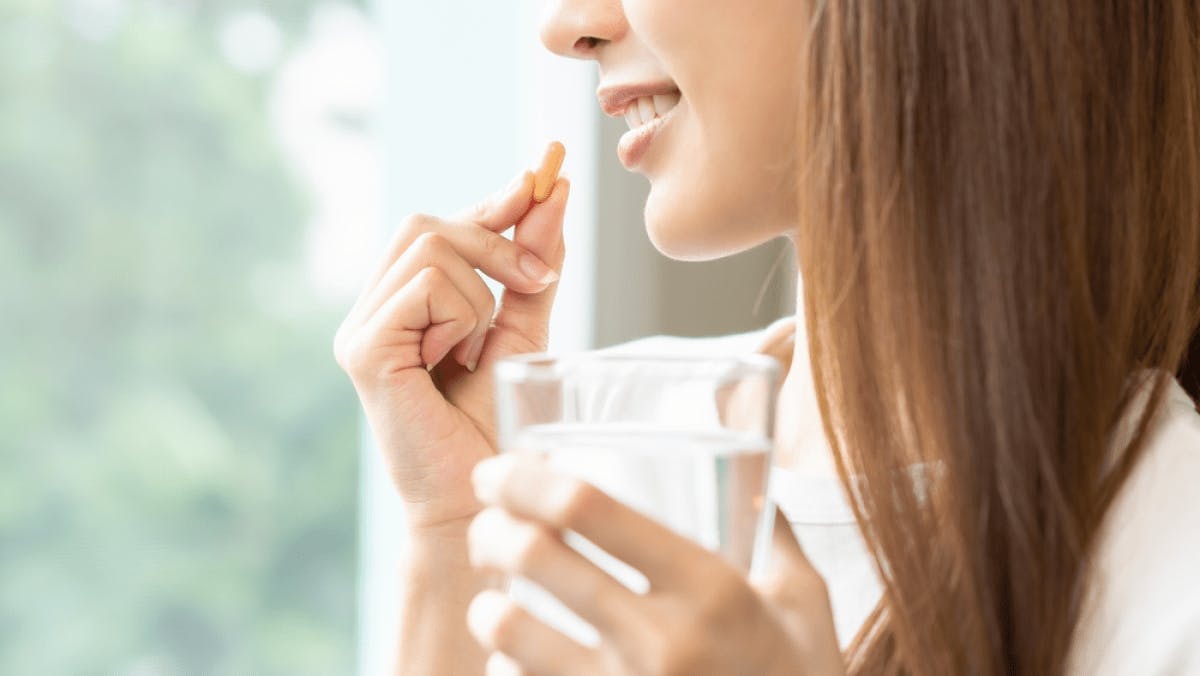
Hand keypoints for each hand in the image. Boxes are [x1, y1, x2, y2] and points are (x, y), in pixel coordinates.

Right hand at [334, 172, 569, 532]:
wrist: (479, 500)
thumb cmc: (495, 428)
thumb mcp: (523, 332)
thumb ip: (532, 268)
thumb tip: (551, 190)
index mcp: (404, 304)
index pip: (441, 227)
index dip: (491, 201)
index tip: (544, 172)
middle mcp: (373, 309)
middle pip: (429, 222)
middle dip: (495, 237)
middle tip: (538, 280)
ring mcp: (360, 328)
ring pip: (431, 247)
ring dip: (481, 293)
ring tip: (475, 352)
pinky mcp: (363, 350)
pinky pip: (425, 287)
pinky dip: (461, 317)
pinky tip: (454, 362)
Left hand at [465, 454, 844, 675]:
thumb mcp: (804, 600)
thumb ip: (775, 531)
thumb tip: (751, 475)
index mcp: (710, 587)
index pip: (589, 507)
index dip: (525, 477)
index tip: (499, 470)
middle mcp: (660, 641)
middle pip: (533, 556)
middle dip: (490, 529)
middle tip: (488, 526)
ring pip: (507, 631)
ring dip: (487, 608)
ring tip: (495, 599)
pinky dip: (509, 668)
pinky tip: (522, 658)